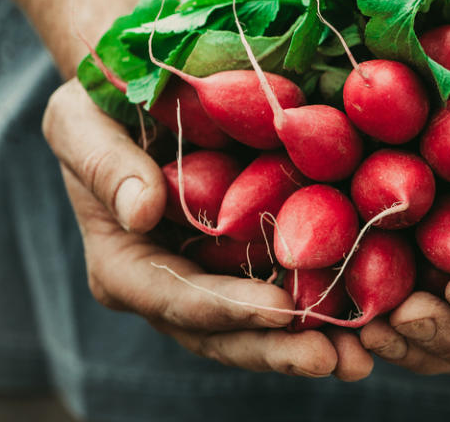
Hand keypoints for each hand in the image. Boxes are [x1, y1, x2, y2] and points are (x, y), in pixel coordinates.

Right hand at [42, 80, 372, 380]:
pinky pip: (285, 286)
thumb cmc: (99, 103)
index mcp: (124, 262)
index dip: (226, 309)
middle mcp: (169, 283)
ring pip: (258, 325)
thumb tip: (141, 211)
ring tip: (362, 357)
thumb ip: (104, 165)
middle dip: (276, 348)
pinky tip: (369, 312)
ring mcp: (212, 275)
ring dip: (309, 342)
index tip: (279, 310)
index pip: (173, 297)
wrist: (140, 89)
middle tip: (334, 359)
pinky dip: (324, 303)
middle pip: (221, 332)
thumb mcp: (81, 121)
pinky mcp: (249, 256)